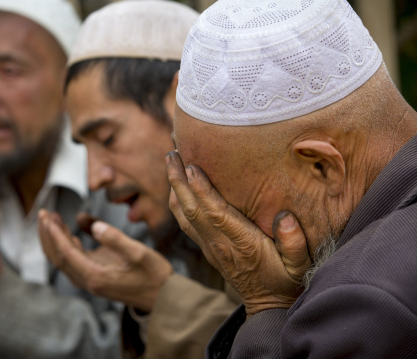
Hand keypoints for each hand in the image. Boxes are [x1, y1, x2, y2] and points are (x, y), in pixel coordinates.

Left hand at [38, 209, 172, 311]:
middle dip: (48, 234)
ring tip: (51, 218)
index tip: (48, 216)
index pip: (66, 252)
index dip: (55, 233)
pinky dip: (67, 245)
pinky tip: (70, 232)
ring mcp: (91, 280)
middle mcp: (88, 281)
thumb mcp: (138, 252)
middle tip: (43, 213)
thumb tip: (89, 222)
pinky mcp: (96, 277)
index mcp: (96, 276)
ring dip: (55, 239)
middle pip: (58, 257)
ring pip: (63, 259)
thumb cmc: (154, 275)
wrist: (164, 298)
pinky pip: (75, 260)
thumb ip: (114, 238)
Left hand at [166, 151, 310, 315]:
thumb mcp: (300, 266)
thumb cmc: (286, 280)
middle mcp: (220, 244)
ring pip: (185, 215)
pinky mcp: (207, 248)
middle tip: (172, 154)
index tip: (192, 167)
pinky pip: (186, 223)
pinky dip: (178, 203)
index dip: (202, 190)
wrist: (268, 305)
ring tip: (171, 162)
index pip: (216, 214)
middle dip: (179, 181)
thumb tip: (285, 217)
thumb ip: (294, 242)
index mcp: (243, 244)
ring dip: (175, 188)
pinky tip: (176, 187)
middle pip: (193, 210)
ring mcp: (210, 247)